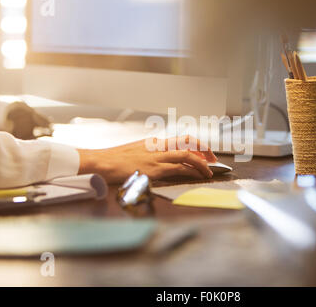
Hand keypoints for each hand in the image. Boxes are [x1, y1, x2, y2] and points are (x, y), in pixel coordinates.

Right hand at [78, 136, 216, 182]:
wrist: (102, 162)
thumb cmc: (115, 159)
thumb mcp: (135, 152)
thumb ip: (149, 154)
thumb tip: (159, 160)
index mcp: (154, 142)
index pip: (181, 139)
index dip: (196, 144)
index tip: (204, 152)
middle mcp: (158, 146)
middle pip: (188, 143)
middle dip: (204, 150)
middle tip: (213, 159)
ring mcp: (157, 157)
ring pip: (187, 155)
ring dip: (201, 163)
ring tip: (209, 171)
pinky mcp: (154, 169)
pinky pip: (178, 169)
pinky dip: (191, 171)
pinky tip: (197, 176)